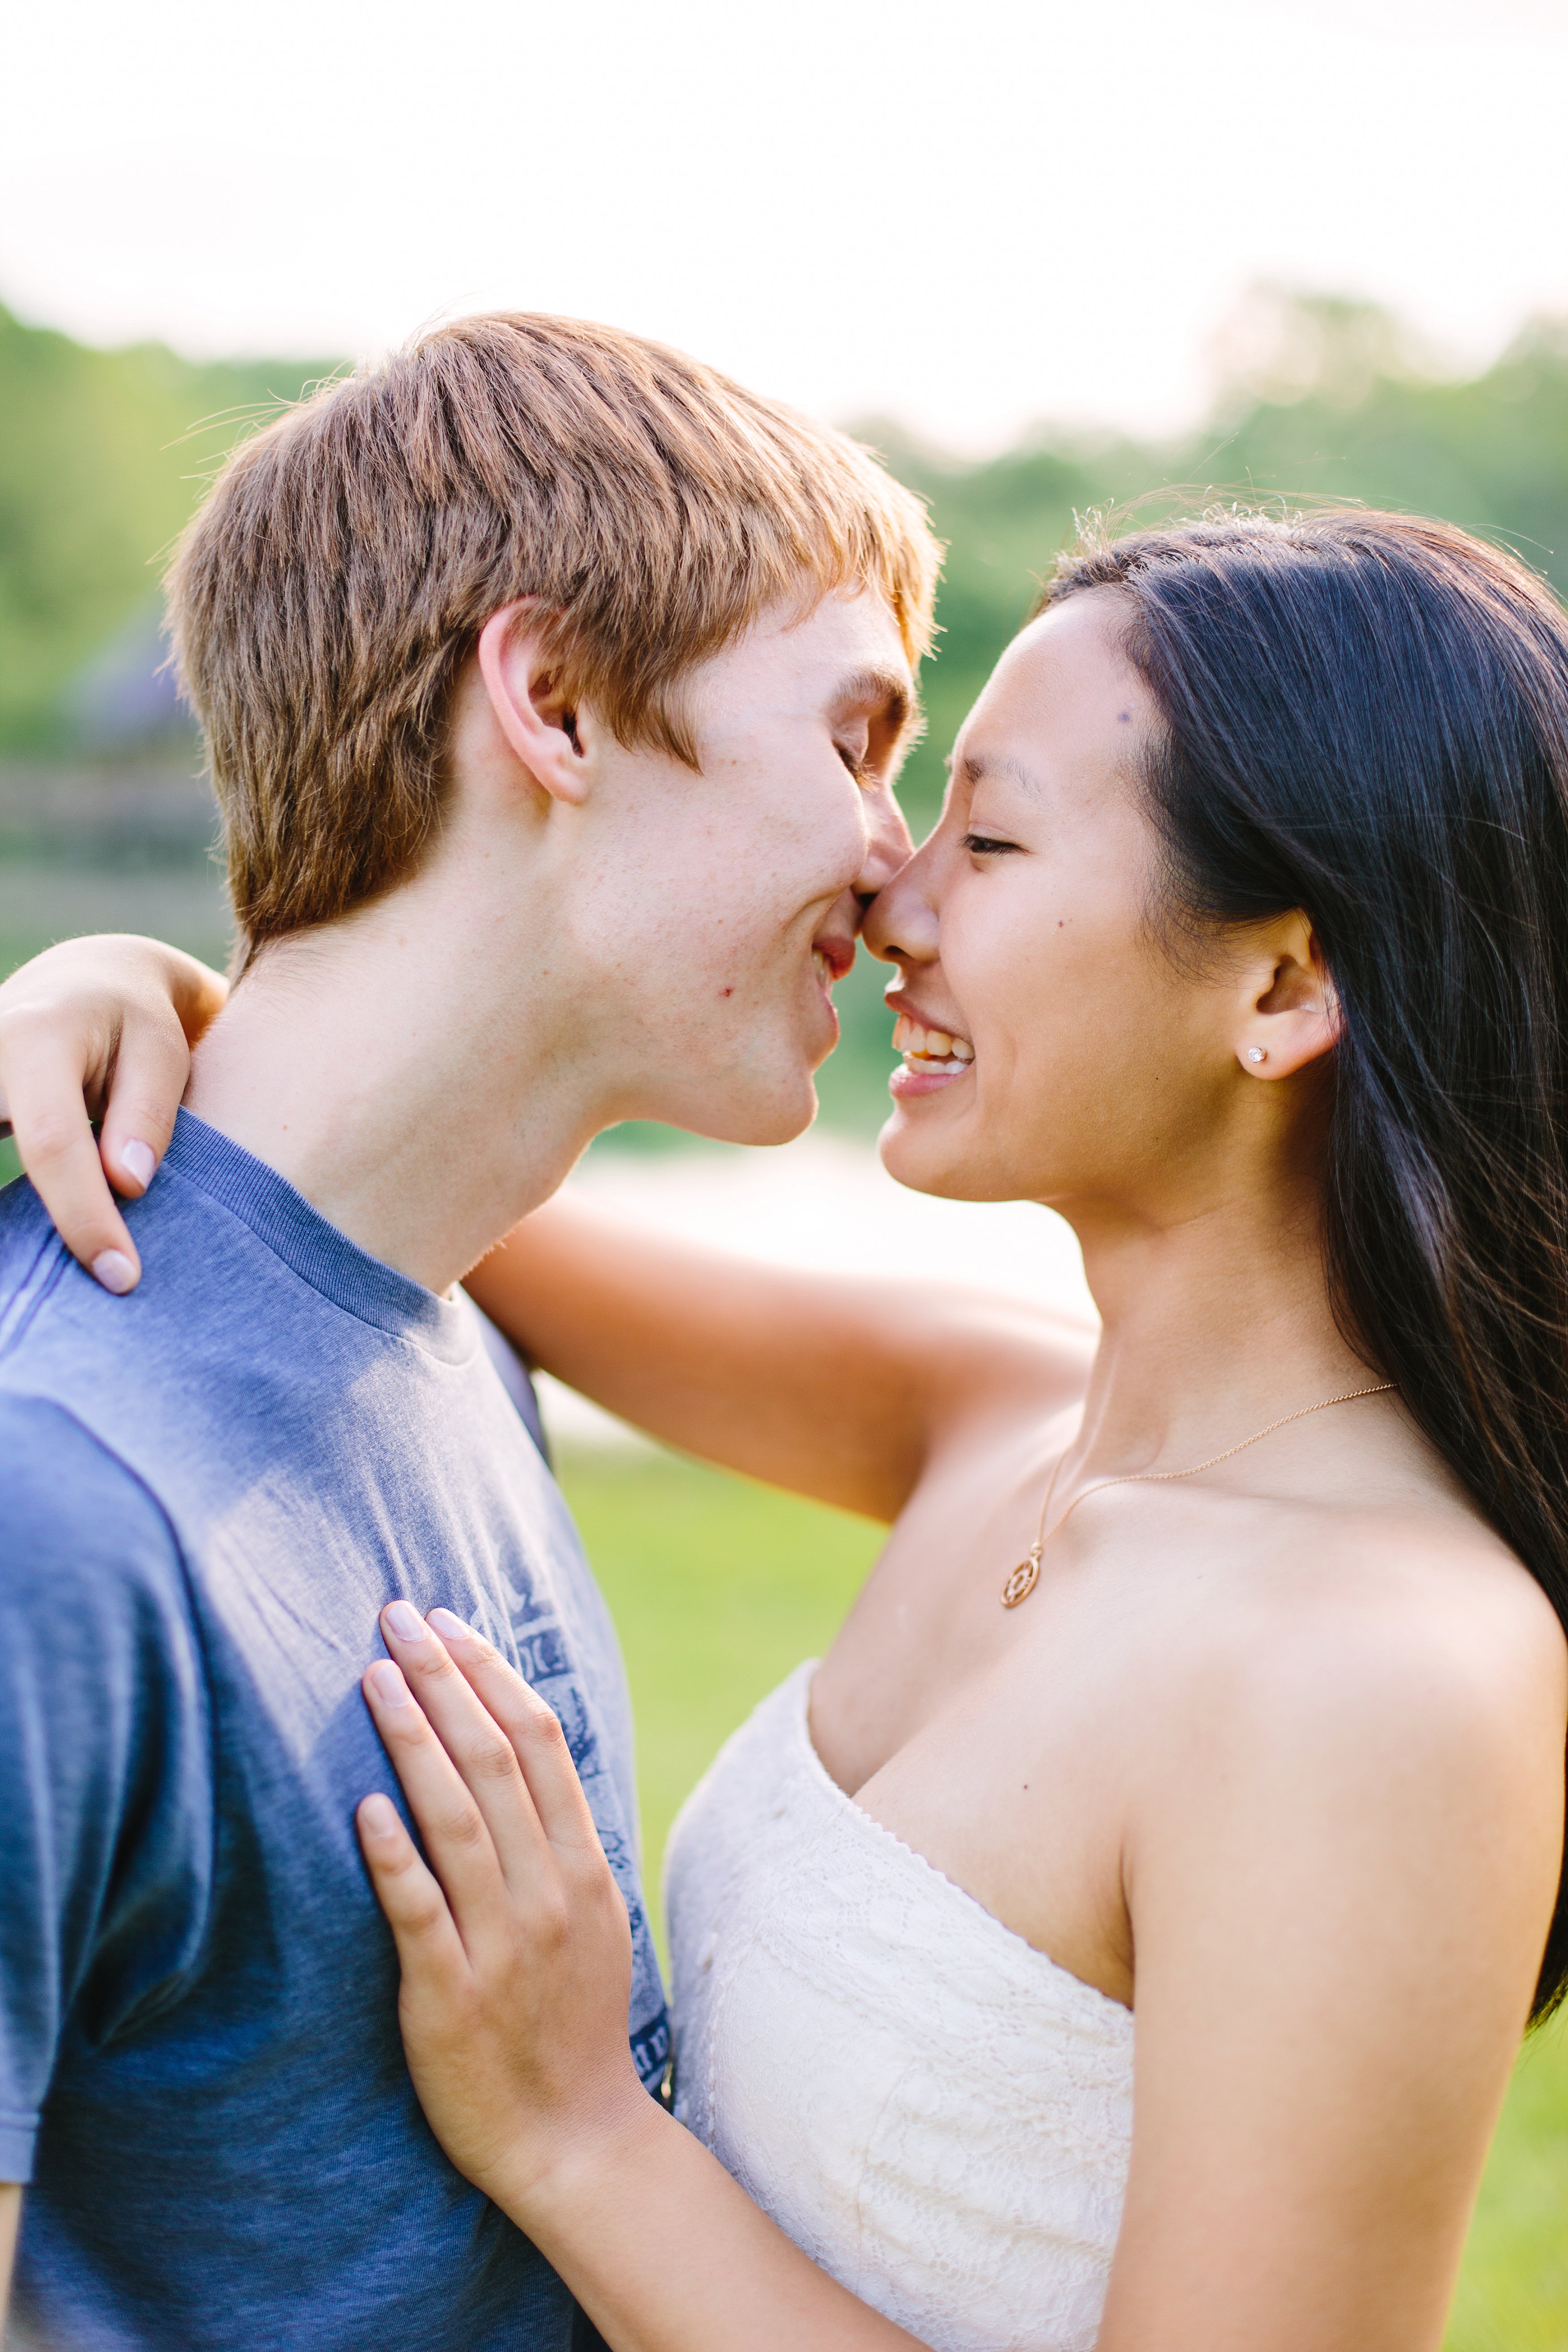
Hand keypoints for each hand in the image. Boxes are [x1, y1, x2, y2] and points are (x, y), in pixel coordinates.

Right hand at [0, 935, 226, 1290]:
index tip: (122, 1277)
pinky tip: (24, 1261)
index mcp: (34, 1038)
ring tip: (40, 1290)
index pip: (52, 1143)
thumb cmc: (136, 1019)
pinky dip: (7, 1221)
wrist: (85, 982)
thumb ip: (145, 1114)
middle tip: (74, 1308)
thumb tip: (127, 1186)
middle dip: (20, 1230)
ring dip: (11, 1229)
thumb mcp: (159, 1050)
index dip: (84, 1217)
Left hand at [357, 1605, 649, 2213]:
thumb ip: (559, 1842)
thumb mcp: (592, 1918)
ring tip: (372, 1677)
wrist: (575, 2140)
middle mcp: (547, 1892)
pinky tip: (364, 1806)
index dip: (491, 1672)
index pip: (540, 1740)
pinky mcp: (450, 1996)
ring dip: (413, 1739)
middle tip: (397, 1618)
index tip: (448, 1621)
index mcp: (582, 1865)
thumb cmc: (572, 2023)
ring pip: (456, 1818)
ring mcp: (502, 1943)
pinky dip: (393, 1855)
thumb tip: (522, 1754)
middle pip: (495, 1759)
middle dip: (444, 1678)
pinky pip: (419, 1913)